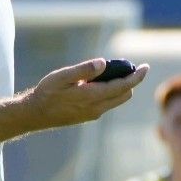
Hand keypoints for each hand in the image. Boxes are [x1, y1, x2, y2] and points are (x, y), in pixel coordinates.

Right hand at [24, 59, 148, 129]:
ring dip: (120, 87)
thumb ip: (84, 70)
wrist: (35, 114)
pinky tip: (97, 83)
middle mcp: (97, 108)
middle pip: (124, 94)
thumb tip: (103, 63)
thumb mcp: (63, 76)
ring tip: (109, 73)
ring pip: (117, 100)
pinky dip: (110, 92)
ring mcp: (94, 114)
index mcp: (93, 96)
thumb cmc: (47, 92)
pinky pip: (107, 104)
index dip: (137, 76)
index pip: (124, 86)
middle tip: (125, 66)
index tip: (146, 67)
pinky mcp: (88, 116)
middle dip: (130, 80)